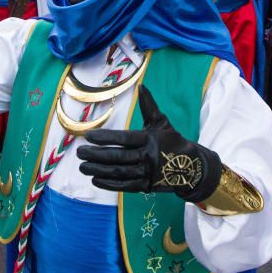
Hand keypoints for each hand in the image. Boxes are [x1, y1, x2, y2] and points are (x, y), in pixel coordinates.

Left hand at [76, 86, 221, 202]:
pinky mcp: (146, 186)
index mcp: (149, 139)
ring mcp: (147, 173)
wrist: (192, 168)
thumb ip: (149, 106)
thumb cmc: (172, 141)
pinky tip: (95, 180)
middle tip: (79, 152)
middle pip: (118, 157)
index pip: (124, 139)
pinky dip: (109, 184)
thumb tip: (141, 86)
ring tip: (82, 167)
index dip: (106, 138)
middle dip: (96, 155)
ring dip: (98, 170)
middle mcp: (148, 157)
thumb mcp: (162, 123)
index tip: (88, 136)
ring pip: (119, 172)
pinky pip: (125, 185)